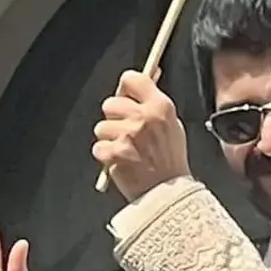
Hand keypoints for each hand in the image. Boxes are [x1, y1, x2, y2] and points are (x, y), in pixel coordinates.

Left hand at [92, 70, 189, 200]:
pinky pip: (98, 147)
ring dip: (109, 139)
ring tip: (126, 151)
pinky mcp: (115, 153)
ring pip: (101, 127)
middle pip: (110, 103)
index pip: (132, 79)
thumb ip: (155, 102)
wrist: (169, 194)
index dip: (125, 88)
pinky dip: (106, 156)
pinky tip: (121, 162)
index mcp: (161, 106)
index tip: (126, 97)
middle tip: (127, 134)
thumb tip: (149, 76)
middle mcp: (144, 117)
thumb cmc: (170, 161)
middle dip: (114, 118)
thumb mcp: (172, 125)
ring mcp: (128, 135)